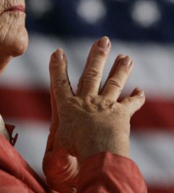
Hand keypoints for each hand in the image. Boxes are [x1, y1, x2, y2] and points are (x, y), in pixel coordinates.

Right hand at [42, 36, 144, 192]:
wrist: (98, 151)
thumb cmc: (76, 150)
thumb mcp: (60, 144)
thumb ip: (59, 138)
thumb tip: (52, 149)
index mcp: (68, 106)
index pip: (60, 83)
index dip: (57, 67)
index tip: (58, 51)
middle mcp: (86, 101)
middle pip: (91, 74)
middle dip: (97, 56)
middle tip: (104, 40)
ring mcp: (104, 105)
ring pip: (113, 83)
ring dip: (120, 69)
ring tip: (126, 57)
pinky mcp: (120, 113)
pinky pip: (131, 104)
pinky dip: (136, 98)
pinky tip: (140, 90)